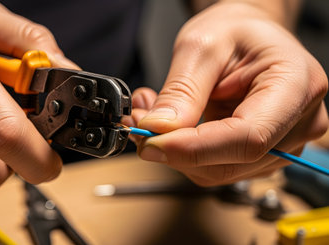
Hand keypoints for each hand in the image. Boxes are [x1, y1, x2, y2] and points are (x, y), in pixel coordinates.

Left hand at [123, 2, 327, 185]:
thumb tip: (158, 129)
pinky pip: (215, 167)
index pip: (247, 137)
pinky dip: (184, 152)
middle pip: (231, 162)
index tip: (151, 142)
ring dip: (175, 151)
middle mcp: (299, 122)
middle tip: (138, 121)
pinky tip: (171, 125)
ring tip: (151, 115)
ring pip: (217, 171)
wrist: (248, 35)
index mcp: (296, 85)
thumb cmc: (236, 31)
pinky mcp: (262, 153)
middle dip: (175, 149)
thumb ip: (181, 91)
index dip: (194, 148)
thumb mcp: (201, 47)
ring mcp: (283, 143)